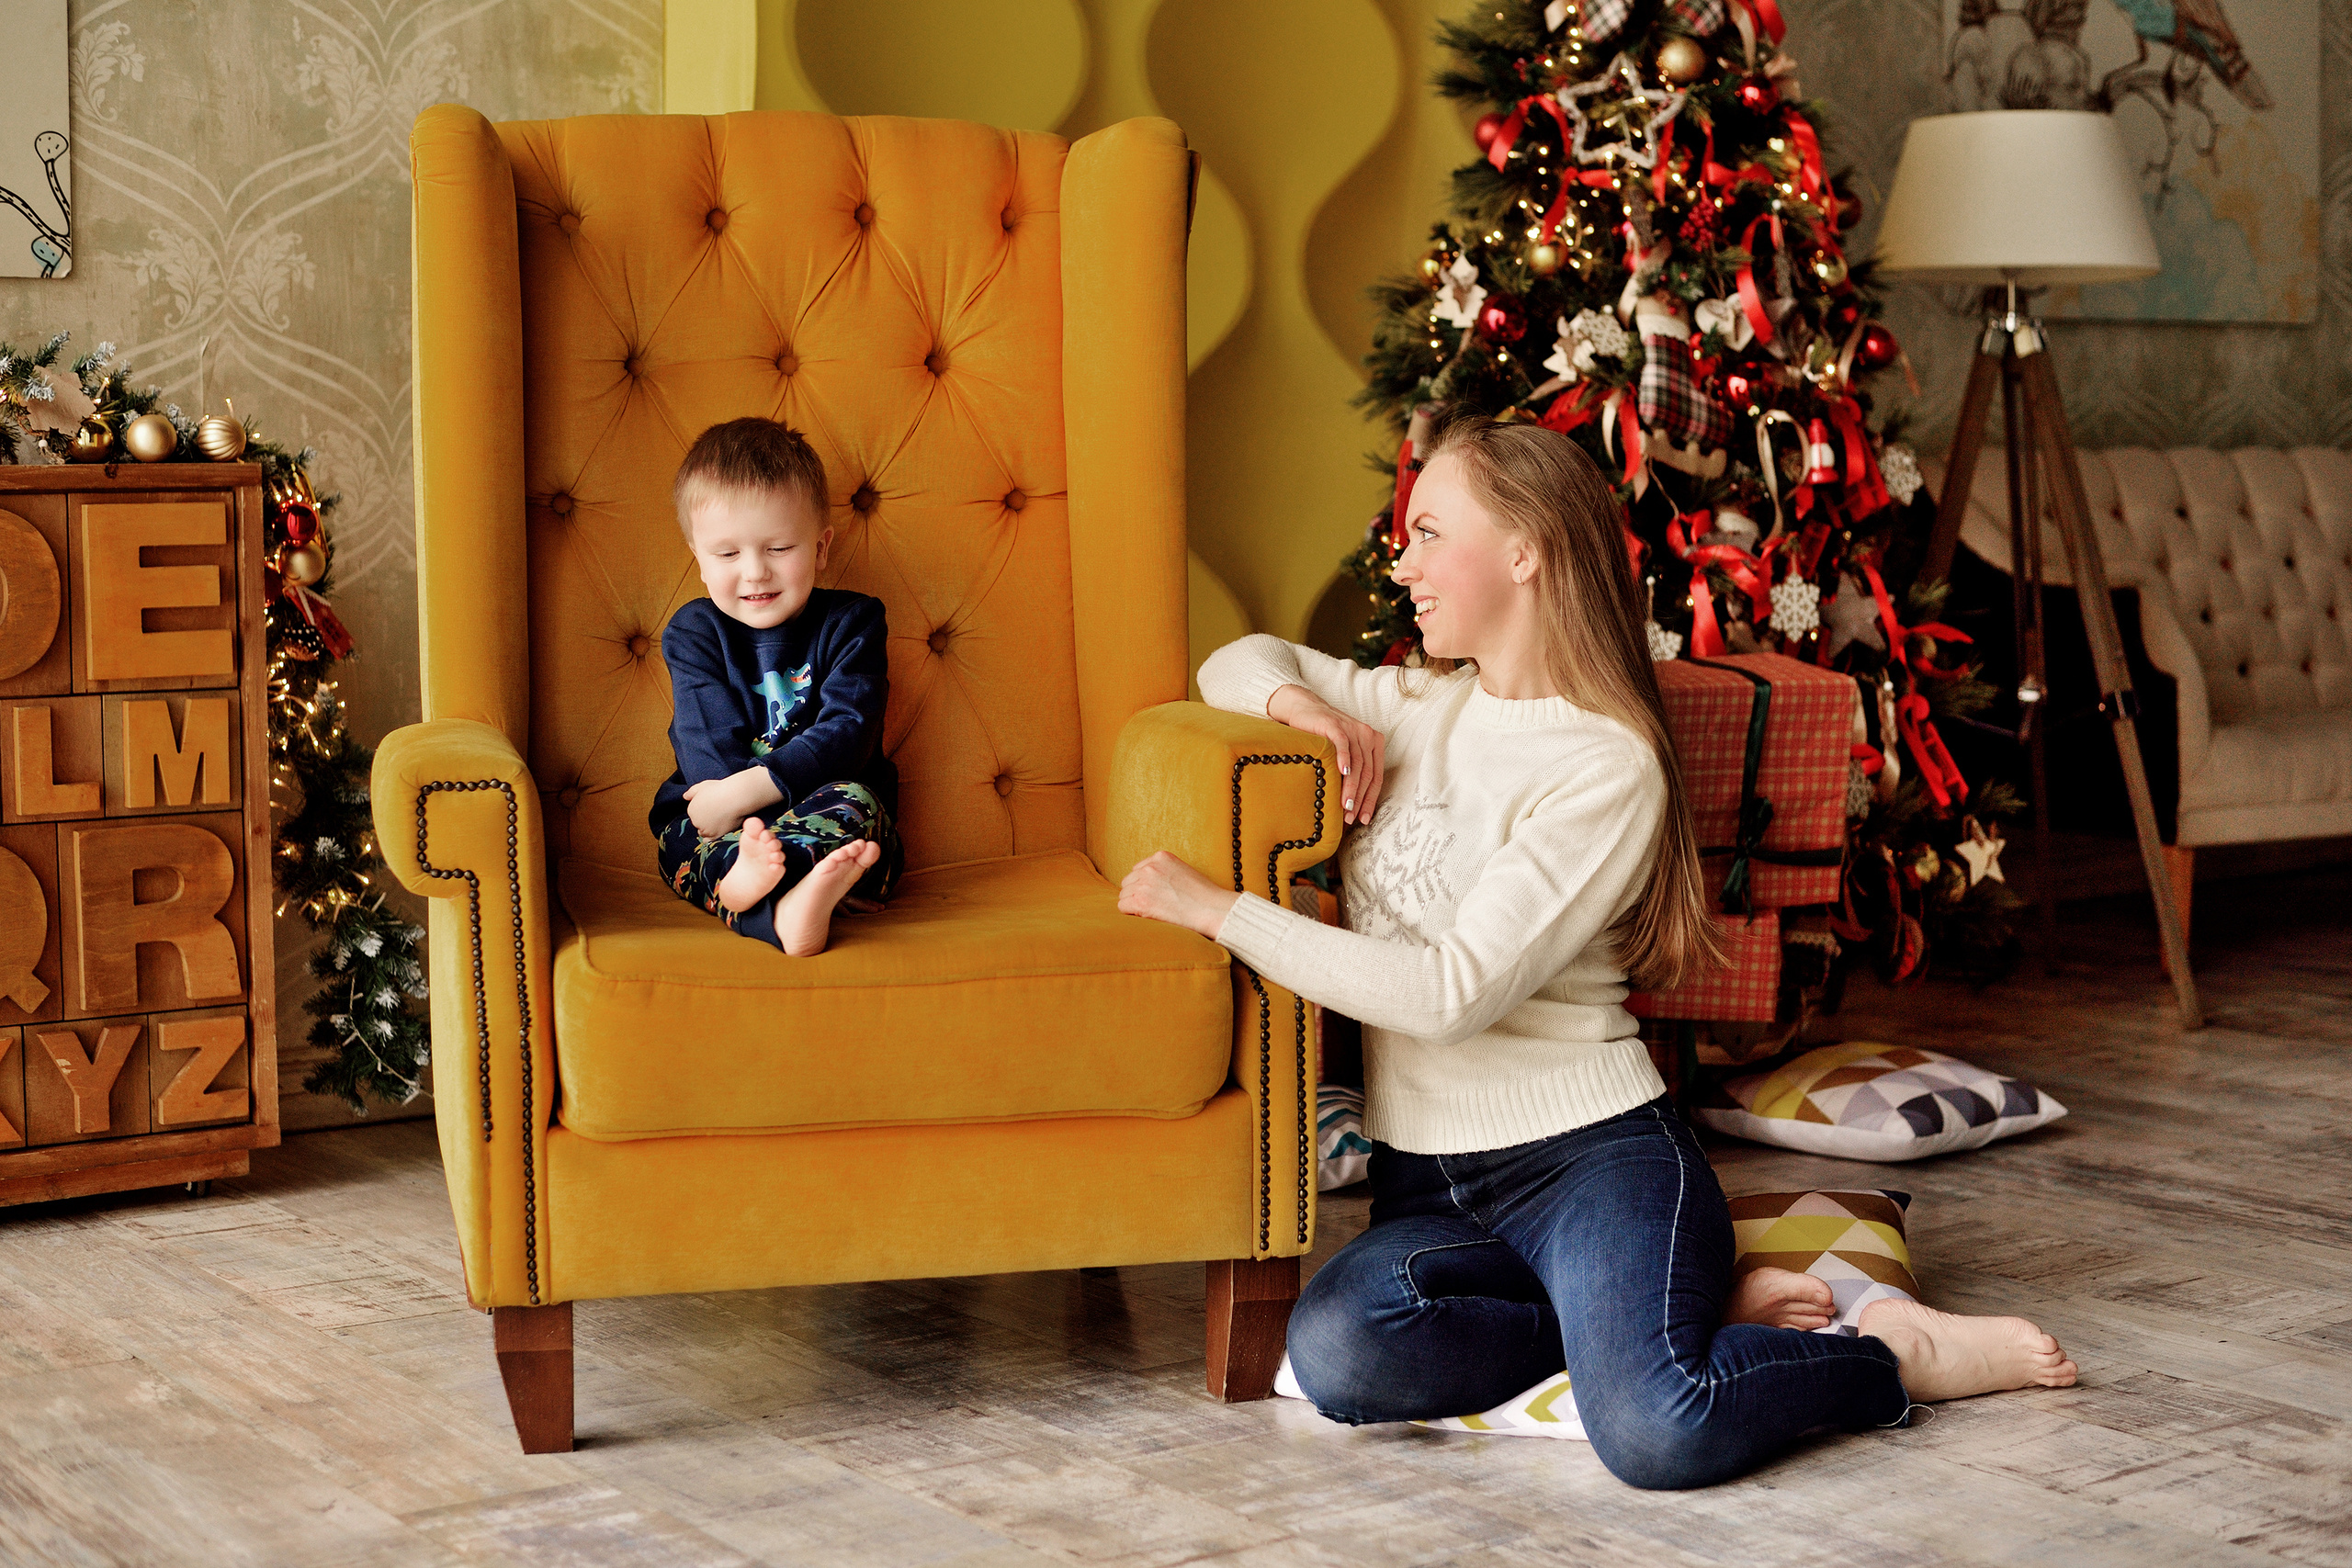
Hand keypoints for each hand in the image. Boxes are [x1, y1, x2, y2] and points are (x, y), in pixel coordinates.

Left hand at [684, 765, 783, 837]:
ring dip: (709, 830)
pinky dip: (712, 838)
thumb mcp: (702, 786)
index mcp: (691, 810)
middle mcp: (696, 821)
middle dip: (706, 821)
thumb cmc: (720, 789)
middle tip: (718, 815)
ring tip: (720, 823)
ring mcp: (705, 829)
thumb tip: (685, 797)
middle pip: (699, 825)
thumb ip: (692, 792)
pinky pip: (709, 840)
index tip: (713, 809)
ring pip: (704, 833)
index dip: (704, 813)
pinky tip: (718, 833)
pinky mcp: (715, 835)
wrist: (734, 797)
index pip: (695, 816)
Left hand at [1118, 851, 1240, 937]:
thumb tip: (1145, 884)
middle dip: (1138, 893)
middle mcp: (1150, 866)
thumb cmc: (1203, 896)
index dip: (1145, 885)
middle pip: (1129, 881)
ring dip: (1134, 903)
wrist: (1212, 909)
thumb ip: (1164, 872)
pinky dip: (1131, 913)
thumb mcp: (1182, 872)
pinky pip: (1123, 906)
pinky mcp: (1140, 900)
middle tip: (1155, 905)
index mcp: (1161, 857)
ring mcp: (1144, 883)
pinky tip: (1147, 916)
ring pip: (1124, 894)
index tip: (1156, 894)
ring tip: (1154, 911)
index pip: (1139, 870)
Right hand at [1267, 683, 1385, 825]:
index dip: (1370, 800)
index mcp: (1374, 742)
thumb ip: (1351, 771)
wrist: (1304, 709)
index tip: (1364, 818)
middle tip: (1350, 816)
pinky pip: (1343, 745)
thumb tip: (1349, 806)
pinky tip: (1342, 773)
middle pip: (1367, 773)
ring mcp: (1352, 729)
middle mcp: (1367, 735)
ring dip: (1351, 787)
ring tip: (1344, 806)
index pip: (1376, 777)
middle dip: (1359, 798)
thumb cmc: (1322, 736)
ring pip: (1357, 763)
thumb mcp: (1342, 753)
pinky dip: (1344, 760)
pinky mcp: (1336, 725)